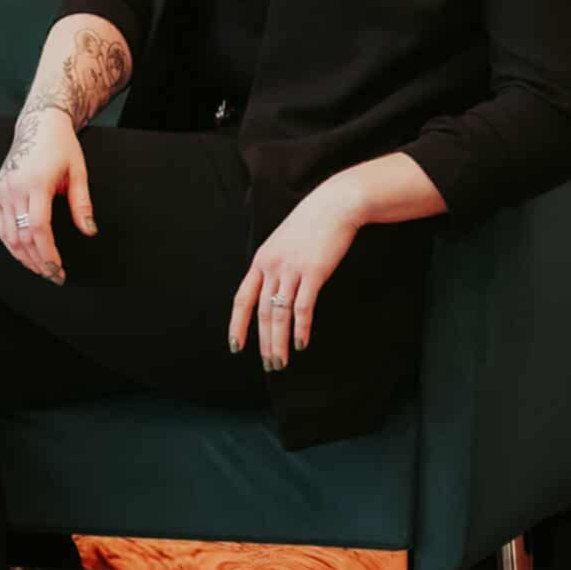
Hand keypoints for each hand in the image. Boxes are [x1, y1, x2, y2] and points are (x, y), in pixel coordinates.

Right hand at [0, 99, 97, 283]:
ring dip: (24, 257)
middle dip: (38, 262)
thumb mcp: (78, 172)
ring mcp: (2, 190)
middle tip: (54, 276)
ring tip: (41, 269)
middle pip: (22, 237)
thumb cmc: (61, 147)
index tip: (58, 271)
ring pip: (8, 236)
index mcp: (36, 183)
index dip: (48, 254)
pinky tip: (25, 255)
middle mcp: (14, 187)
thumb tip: (89, 231)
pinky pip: (1, 226)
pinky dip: (12, 244)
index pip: (39, 229)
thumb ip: (83, 205)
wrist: (38, 125)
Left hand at [228, 182, 361, 369]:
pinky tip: (301, 343)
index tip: (236, 346)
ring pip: (280, 314)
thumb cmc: (310, 225)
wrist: (334, 205)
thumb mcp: (282, 243)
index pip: (242, 299)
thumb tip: (271, 294)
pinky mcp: (313, 272)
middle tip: (268, 364)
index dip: (237, 325)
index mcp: (261, 261)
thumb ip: (274, 267)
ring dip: (279, 342)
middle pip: (262, 313)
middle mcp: (271, 267)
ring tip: (281, 361)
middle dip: (263, 342)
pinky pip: (303, 307)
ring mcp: (291, 270)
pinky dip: (301, 328)